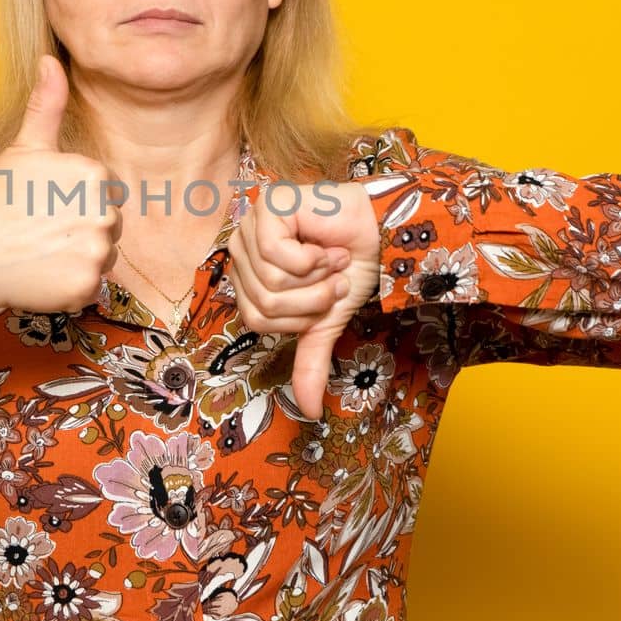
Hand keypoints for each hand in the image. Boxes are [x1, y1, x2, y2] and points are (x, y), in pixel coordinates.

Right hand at [0, 54, 121, 315]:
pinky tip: (40, 275)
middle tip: (38, 231)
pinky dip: (69, 287)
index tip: (42, 207)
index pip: (103, 193)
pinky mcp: (87, 285)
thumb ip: (47, 104)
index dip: (72, 201)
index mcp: (92, 173)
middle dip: (79, 230)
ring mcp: (96, 250)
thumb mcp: (24, 147)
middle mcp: (103, 210)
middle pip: (109, 225)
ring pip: (104, 256)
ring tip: (39, 252)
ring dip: (77, 259)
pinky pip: (92, 286)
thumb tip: (51, 58)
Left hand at [227, 180, 380, 419]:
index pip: (257, 320)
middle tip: (331, 278)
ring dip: (315, 280)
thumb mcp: (324, 322)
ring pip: (271, 284)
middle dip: (310, 300)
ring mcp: (249, 226)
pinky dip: (313, 259)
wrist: (380, 234)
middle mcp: (240, 249)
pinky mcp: (266, 208)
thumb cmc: (348, 269)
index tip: (325, 295)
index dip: (298, 317)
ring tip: (331, 260)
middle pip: (263, 304)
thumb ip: (310, 361)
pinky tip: (325, 244)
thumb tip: (310, 412)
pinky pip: (279, 256)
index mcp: (245, 275)